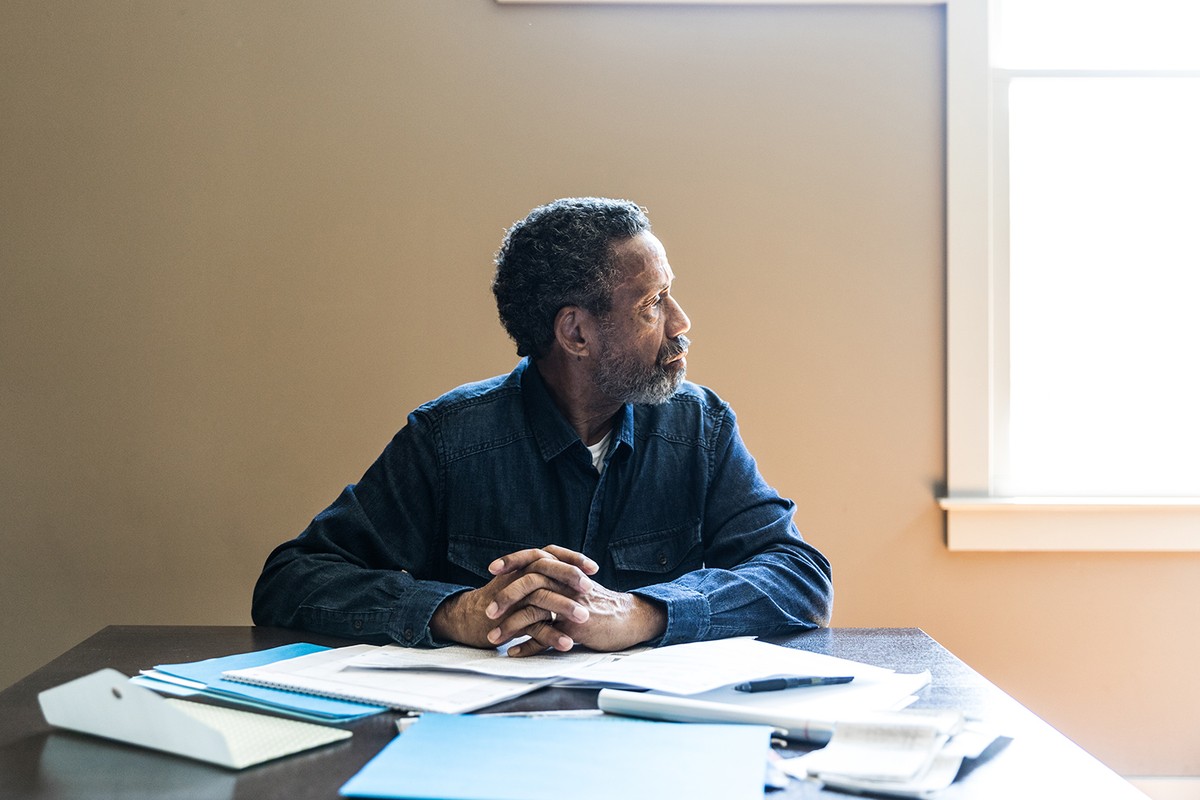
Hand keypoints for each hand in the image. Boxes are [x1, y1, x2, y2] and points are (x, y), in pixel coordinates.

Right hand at [429, 546, 596, 651]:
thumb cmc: (502, 600)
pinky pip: (532, 626)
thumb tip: (573, 573)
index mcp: (524, 566)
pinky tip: (566, 643)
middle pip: (547, 569)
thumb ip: (543, 576)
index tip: (594, 568)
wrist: (470, 617)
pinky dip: (550, 635)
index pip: (551, 554)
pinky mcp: (508, 620)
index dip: (573, 559)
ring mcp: (513, 598)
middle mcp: (518, 577)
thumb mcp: (521, 582)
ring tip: (584, 619)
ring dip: (564, 608)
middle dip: (570, 578)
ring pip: (541, 598)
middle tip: (590, 588)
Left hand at [488, 545, 666, 656]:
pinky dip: (528, 646)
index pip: (535, 557)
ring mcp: (571, 604)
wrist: (628, 619)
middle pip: (529, 582)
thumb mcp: (576, 587)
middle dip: (504, 597)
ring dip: (510, 626)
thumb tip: (527, 581)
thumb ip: (554, 581)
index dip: (512, 560)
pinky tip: (515, 652)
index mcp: (565, 571)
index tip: (491, 569)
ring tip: (494, 638)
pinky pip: (546, 636)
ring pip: (533, 611)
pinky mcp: (576, 626)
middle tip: (488, 612)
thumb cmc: (598, 605)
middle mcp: (567, 583)